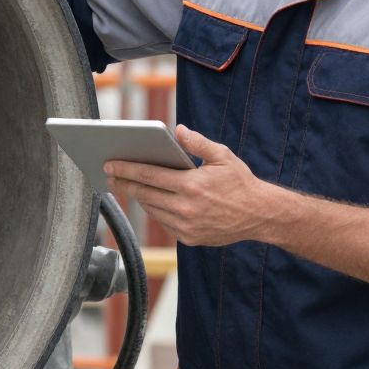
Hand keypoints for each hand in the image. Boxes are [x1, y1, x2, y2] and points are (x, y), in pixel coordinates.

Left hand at [104, 124, 279, 247]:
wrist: (260, 215)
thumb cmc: (240, 182)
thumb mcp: (222, 155)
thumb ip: (197, 143)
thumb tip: (176, 130)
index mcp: (191, 185)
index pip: (149, 176)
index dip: (126, 169)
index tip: (110, 164)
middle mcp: (185, 208)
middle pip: (145, 194)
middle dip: (124, 184)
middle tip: (109, 175)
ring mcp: (186, 226)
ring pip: (153, 210)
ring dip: (138, 197)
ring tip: (126, 186)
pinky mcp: (189, 238)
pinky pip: (165, 223)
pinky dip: (155, 210)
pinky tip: (149, 200)